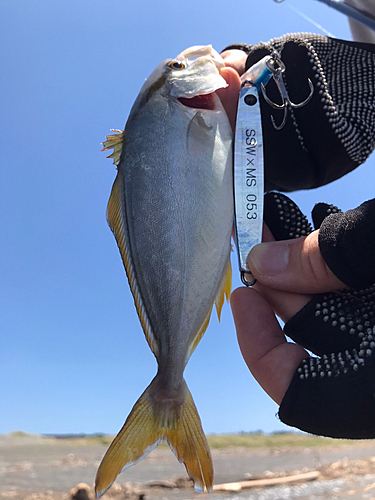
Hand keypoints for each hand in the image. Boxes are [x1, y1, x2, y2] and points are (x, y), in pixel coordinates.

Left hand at [231, 193, 374, 438]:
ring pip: (338, 310)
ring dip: (308, 263)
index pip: (298, 394)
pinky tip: (327, 224)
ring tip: (285, 216)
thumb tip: (263, 263)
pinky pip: (360, 295)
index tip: (241, 295)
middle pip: (313, 337)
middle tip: (257, 233)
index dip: (257, 347)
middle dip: (281, 280)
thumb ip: (328, 260)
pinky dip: (338, 264)